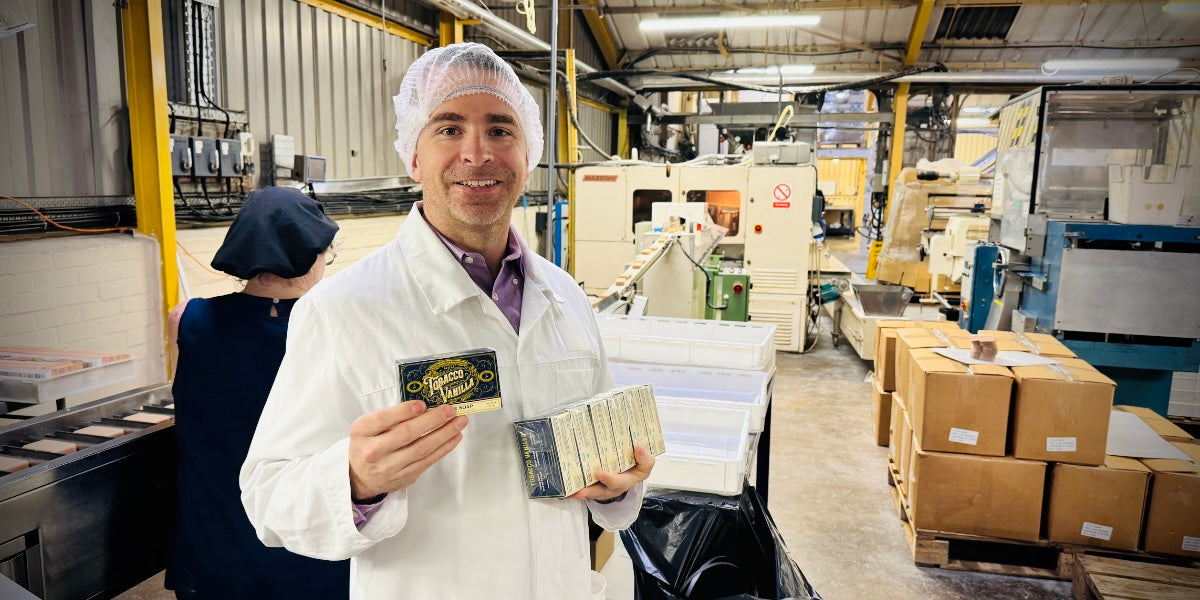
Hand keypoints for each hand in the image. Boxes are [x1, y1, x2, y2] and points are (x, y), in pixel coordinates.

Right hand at [348, 401, 466, 500]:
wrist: (360, 477)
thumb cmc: (367, 444)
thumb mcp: (368, 426)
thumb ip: (390, 416)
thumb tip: (424, 405)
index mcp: (362, 432)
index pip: (382, 419)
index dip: (403, 411)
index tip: (422, 404)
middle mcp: (373, 451)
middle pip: (406, 434)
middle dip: (432, 420)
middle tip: (450, 410)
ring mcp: (389, 467)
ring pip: (421, 449)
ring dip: (444, 434)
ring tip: (459, 421)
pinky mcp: (404, 476)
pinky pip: (428, 461)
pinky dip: (444, 448)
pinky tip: (454, 436)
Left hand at [566, 445, 654, 501]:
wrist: (628, 473)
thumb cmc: (635, 468)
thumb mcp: (645, 465)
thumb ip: (645, 459)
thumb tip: (639, 447)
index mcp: (625, 481)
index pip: (619, 482)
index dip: (609, 479)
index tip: (600, 473)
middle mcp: (611, 488)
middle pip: (600, 492)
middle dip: (589, 491)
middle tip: (580, 491)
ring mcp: (600, 488)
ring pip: (588, 492)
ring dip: (578, 493)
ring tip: (568, 493)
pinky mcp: (591, 486)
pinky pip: (581, 490)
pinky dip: (571, 491)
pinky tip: (561, 492)